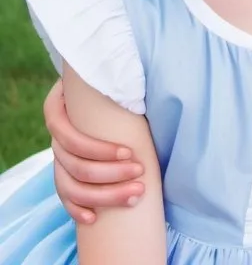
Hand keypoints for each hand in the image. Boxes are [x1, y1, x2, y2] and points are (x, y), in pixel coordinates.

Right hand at [44, 80, 144, 222]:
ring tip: (133, 195)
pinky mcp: (64, 171)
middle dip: (110, 174)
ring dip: (103, 194)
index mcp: (58, 107)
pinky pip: (64, 195)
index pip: (70, 136)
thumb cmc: (113, 78)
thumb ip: (120, 81)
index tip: (130, 152)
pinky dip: (77, 208)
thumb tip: (156, 84)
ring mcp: (57, 155)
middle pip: (75, 164)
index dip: (98, 149)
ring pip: (71, 185)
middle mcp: (55, 135)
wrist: (101, 83)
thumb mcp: (112, 75)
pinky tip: (94, 217)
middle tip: (141, 174)